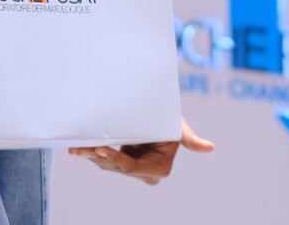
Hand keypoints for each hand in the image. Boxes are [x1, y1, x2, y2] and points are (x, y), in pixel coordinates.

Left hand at [69, 117, 214, 185]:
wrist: (159, 113)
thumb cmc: (171, 119)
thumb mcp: (179, 128)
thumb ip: (191, 140)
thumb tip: (211, 148)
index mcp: (158, 169)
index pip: (132, 167)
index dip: (116, 160)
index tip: (101, 149)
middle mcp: (144, 173)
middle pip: (116, 167)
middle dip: (98, 158)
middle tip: (82, 149)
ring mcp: (131, 169)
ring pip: (107, 165)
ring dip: (91, 156)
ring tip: (76, 148)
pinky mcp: (121, 162)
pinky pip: (104, 159)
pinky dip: (92, 152)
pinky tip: (78, 148)